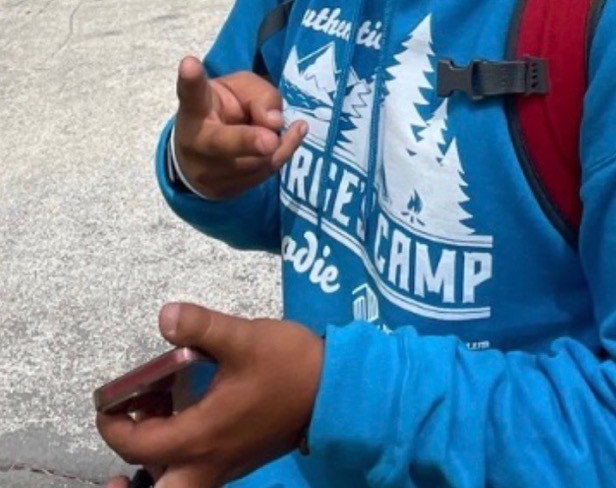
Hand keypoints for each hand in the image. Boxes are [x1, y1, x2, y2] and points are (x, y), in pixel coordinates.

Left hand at [97, 303, 324, 487]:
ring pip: (177, 482)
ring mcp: (225, 465)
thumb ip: (201, 326)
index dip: (113, 424)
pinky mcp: (240, 458)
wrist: (335, 389)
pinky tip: (189, 414)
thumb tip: (164, 316)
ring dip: (155, 460)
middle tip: (129, 428)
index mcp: (201, 436)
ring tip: (156, 415)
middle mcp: (207, 461)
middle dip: (130, 473)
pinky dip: (180, 453)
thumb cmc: (288, 365)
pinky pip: (197, 471)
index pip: (138, 444)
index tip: (108, 400)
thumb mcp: (244, 338)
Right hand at [173, 56, 306, 198]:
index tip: (190, 63)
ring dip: (276, 143)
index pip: (192, 94)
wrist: (202, 156)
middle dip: (247, 141)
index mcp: (195, 109)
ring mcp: (207, 173)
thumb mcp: (241, 90)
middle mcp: (195, 142)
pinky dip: (282, 154)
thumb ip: (260, 95)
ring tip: (284, 126)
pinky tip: (292, 136)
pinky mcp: (223, 192)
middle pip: (222, 143)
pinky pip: (264, 173)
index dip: (191, 80)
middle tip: (270, 139)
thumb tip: (274, 122)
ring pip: (254, 160)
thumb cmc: (224, 111)